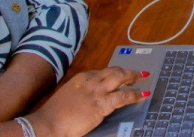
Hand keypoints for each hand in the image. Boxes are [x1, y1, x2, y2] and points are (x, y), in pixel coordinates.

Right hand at [29, 67, 149, 136]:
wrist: (49, 123)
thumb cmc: (55, 114)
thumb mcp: (68, 97)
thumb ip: (80, 94)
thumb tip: (89, 98)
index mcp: (82, 78)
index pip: (103, 71)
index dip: (114, 73)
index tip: (121, 75)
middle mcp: (91, 81)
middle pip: (114, 71)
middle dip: (127, 71)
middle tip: (138, 73)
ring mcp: (97, 91)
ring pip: (121, 77)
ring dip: (134, 76)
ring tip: (144, 78)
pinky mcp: (102, 104)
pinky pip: (124, 97)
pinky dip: (136, 95)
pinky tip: (143, 95)